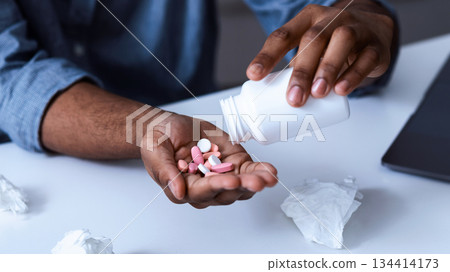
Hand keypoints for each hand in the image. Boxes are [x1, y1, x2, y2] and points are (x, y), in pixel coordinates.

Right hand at [140, 111, 277, 208]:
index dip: (218, 186)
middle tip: (257, 182)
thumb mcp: (155, 152)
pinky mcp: (233, 163)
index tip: (231, 180)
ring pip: (241, 186)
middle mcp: (205, 187)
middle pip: (227, 192)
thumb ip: (166, 172)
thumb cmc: (157, 141)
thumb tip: (179, 193)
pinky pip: (248, 171)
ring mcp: (221, 175)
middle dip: (243, 187)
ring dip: (256, 182)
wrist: (166, 127)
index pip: (203, 192)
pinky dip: (260, 171)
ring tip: (269, 177)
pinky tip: (270, 171)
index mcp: (185, 189)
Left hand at [246, 0, 394, 106]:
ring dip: (327, 69)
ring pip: (342, 42)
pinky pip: (366, 58)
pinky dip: (353, 75)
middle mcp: (330, 19)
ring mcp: (356, 29)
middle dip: (301, 71)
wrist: (374, 29)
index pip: (283, 35)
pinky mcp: (375, 45)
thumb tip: (272, 101)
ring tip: (318, 93)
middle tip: (294, 98)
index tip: (254, 75)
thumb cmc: (333, 43)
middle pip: (312, 40)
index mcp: (307, 20)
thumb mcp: (311, 47)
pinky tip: (342, 90)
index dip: (267, 55)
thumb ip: (294, 67)